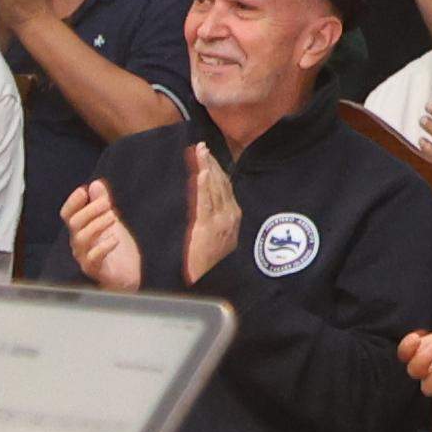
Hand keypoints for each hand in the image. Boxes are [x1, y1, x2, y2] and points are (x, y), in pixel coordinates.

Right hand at [63, 181, 141, 290]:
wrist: (127, 276)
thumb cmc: (117, 251)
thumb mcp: (112, 222)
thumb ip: (103, 204)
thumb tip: (96, 184)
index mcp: (81, 230)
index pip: (68, 214)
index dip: (73, 202)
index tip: (84, 191)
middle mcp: (79, 243)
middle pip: (75, 223)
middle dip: (91, 209)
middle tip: (107, 203)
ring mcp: (85, 257)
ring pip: (82, 238)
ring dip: (97, 224)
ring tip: (113, 217)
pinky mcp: (96, 270)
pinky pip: (92, 259)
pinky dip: (103, 247)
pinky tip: (114, 238)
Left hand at [181, 147, 243, 282]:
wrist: (215, 285)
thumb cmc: (214, 265)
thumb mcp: (220, 239)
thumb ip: (216, 220)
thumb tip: (208, 204)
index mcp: (232, 217)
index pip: (225, 186)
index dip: (216, 168)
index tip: (207, 154)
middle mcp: (230, 216)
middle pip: (220, 183)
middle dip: (211, 162)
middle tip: (201, 146)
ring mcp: (220, 222)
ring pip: (214, 189)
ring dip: (206, 168)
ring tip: (199, 151)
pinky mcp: (208, 228)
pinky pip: (206, 203)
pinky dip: (205, 186)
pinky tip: (202, 172)